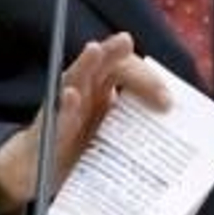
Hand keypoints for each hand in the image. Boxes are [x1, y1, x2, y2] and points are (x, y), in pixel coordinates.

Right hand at [0, 33, 168, 214]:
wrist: (36, 173)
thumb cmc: (79, 149)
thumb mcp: (112, 135)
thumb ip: (136, 126)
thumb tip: (176, 130)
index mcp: (102, 94)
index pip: (123, 72)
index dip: (144, 78)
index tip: (167, 101)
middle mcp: (82, 96)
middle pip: (100, 67)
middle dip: (114, 52)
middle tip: (125, 40)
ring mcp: (62, 113)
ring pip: (73, 81)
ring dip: (84, 64)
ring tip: (95, 49)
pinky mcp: (46, 135)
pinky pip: (55, 119)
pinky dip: (64, 107)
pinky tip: (70, 96)